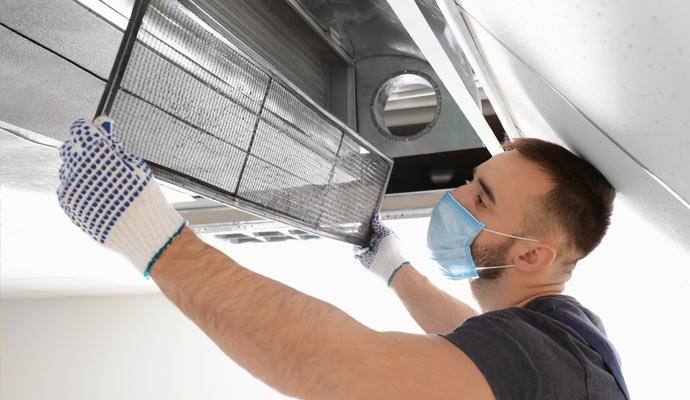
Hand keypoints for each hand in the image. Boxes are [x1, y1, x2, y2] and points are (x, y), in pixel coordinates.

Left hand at [57, 117, 185, 275]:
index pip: (80, 129)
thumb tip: (100, 122)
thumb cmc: (144, 196)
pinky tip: (97, 194)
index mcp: (96, 152)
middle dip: (85, 149)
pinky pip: (66, 187)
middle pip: (71, 147)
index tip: (103, 135)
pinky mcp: (69, 205)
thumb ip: (112, 143)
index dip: (93, 130)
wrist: (143, 231)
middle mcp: (77, 168)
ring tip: (104, 181)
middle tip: (104, 160)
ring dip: (81, 169)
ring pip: (67, 168)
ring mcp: (70, 188)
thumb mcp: (135, 164)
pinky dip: (79, 187)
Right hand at [353, 215, 408, 285]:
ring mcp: (368, 251)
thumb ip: (379, 225)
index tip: (361, 220)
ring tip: (366, 247)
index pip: (371, 229)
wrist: (389, 264)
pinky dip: (357, 251)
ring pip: (358, 243)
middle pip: (363, 236)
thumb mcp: (387, 232)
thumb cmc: (392, 248)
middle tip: (357, 231)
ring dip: (358, 243)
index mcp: (380, 237)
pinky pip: (355, 252)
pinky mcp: (364, 258)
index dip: (366, 225)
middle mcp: (374, 243)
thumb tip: (375, 216)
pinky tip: (364, 252)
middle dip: (359, 233)